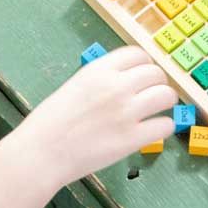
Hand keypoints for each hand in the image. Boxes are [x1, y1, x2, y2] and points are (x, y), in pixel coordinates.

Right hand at [18, 45, 177, 186]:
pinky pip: (166, 126)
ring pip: (167, 96)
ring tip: (154, 113)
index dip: (144, 64)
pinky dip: (162, 128)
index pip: (138, 54)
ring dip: (164, 103)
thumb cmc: (49, 124)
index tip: (142, 76)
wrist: (40, 153)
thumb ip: (100, 81)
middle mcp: (116, 86)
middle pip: (156, 74)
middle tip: (149, 97)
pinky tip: (150, 132)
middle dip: (156, 84)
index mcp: (98, 70)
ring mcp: (127, 112)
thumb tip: (125, 82)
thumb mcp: (74, 87)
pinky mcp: (133, 138)